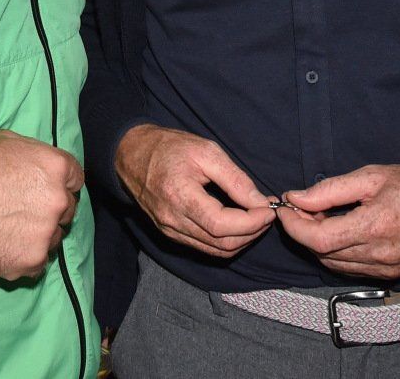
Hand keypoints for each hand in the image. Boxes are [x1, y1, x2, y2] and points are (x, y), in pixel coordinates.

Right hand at [0, 129, 82, 281]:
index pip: (76, 180)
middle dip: (50, 210)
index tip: (44, 190)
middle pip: (67, 210)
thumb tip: (43, 168)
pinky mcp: (31, 262)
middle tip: (23, 210)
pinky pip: (39, 263)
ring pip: (54, 238)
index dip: (60, 184)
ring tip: (9, 230)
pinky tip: (4, 246)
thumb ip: (35, 156)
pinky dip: (25, 257)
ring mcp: (45, 234)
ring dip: (38, 235)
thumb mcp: (7, 142)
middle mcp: (58, 201)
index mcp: (55, 168)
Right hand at [115, 124, 273, 258]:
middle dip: (252, 232)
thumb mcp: (205, 151)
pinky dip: (226, 240)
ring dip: (242, 239)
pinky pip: (204, 246)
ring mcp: (170, 231)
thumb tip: (260, 201)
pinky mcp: (170, 234)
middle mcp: (172, 221)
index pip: (222, 225)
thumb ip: (234, 178)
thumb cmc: (168, 147)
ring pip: (215, 250)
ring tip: (256, 218)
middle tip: (266, 213)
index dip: (251, 222)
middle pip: (222, 244)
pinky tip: (236, 223)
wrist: (131, 154)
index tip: (268, 209)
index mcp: (180, 196)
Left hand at [275, 165, 399, 279]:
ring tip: (323, 217)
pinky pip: (353, 269)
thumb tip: (296, 197)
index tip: (284, 209)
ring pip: (335, 265)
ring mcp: (386, 269)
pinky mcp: (392, 275)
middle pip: (322, 254)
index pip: (317, 239)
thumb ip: (330, 189)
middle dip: (304, 232)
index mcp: (373, 227)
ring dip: (320, 244)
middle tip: (303, 207)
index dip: (294, 226)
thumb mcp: (373, 176)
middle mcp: (378, 255)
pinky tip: (342, 232)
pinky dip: (338, 253)